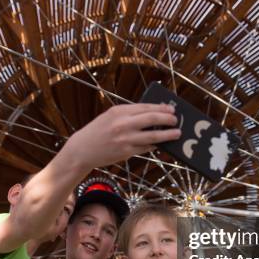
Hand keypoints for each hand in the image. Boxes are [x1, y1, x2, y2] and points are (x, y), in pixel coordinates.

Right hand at [63, 103, 180, 169]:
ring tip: (176, 133)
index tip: (171, 108)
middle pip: (152, 118)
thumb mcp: (110, 117)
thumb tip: (151, 114)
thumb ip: (128, 114)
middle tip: (176, 120)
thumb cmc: (97, 132)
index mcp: (118, 111)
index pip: (145, 107)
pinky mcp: (126, 152)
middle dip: (168, 119)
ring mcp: (125, 138)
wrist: (82, 149)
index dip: (161, 107)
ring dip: (167, 134)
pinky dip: (154, 145)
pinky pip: (146, 147)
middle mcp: (123, 123)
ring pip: (153, 135)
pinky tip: (160, 144)